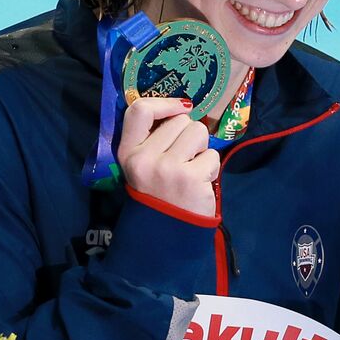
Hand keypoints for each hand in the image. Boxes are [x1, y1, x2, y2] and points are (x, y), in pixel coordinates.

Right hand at [117, 97, 219, 217]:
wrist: (166, 236)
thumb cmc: (158, 195)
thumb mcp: (143, 166)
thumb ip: (152, 139)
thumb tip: (180, 108)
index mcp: (127, 152)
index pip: (139, 110)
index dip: (164, 104)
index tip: (179, 110)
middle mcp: (144, 158)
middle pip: (180, 120)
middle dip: (188, 136)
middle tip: (183, 160)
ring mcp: (167, 167)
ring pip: (198, 131)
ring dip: (201, 149)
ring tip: (192, 169)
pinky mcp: (190, 177)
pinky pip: (212, 154)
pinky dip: (211, 167)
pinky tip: (199, 183)